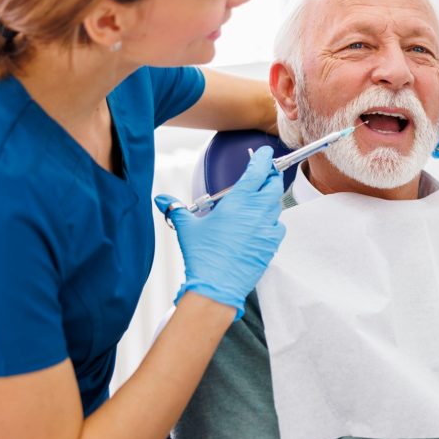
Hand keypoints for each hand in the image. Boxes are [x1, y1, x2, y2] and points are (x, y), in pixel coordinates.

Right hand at [155, 146, 285, 317]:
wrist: (217, 286)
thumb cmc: (203, 256)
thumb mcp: (188, 228)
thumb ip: (177, 209)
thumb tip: (161, 199)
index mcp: (239, 201)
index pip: (258, 171)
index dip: (264, 159)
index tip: (266, 153)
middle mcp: (257, 211)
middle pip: (273, 185)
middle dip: (271, 177)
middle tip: (264, 174)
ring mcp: (267, 228)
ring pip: (276, 206)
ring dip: (269, 201)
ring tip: (256, 203)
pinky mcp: (272, 244)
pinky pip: (277, 227)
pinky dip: (271, 223)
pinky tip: (259, 227)